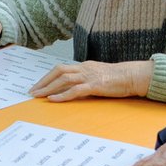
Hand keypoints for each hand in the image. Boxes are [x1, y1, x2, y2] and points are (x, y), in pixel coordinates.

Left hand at [28, 60, 152, 100]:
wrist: (133, 76)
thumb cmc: (118, 78)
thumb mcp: (98, 75)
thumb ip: (85, 79)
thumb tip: (72, 88)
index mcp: (84, 66)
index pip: (61, 69)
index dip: (47, 77)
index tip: (38, 86)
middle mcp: (84, 69)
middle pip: (58, 71)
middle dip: (43, 81)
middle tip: (32, 91)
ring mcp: (89, 76)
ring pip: (63, 79)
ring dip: (48, 88)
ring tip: (38, 96)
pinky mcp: (95, 85)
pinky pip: (75, 90)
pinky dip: (62, 95)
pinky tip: (53, 100)